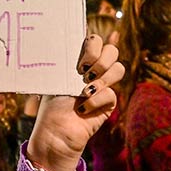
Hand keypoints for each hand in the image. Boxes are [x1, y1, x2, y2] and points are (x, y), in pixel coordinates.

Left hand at [26, 34, 123, 170]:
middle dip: (100, 60)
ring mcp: (104, 84)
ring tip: (84, 91)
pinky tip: (81, 108)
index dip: (92, 46)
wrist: (55, 130)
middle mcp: (95, 69)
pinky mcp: (109, 102)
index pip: (95, 40)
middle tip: (83, 73)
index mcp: (81, 59)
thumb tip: (62, 40)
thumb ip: (65, 61)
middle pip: (112, 51)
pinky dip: (94, 101)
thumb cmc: (52, 103)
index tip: (79, 61)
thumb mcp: (55, 78)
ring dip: (101, 79)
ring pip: (118, 69)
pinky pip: (111, 94)